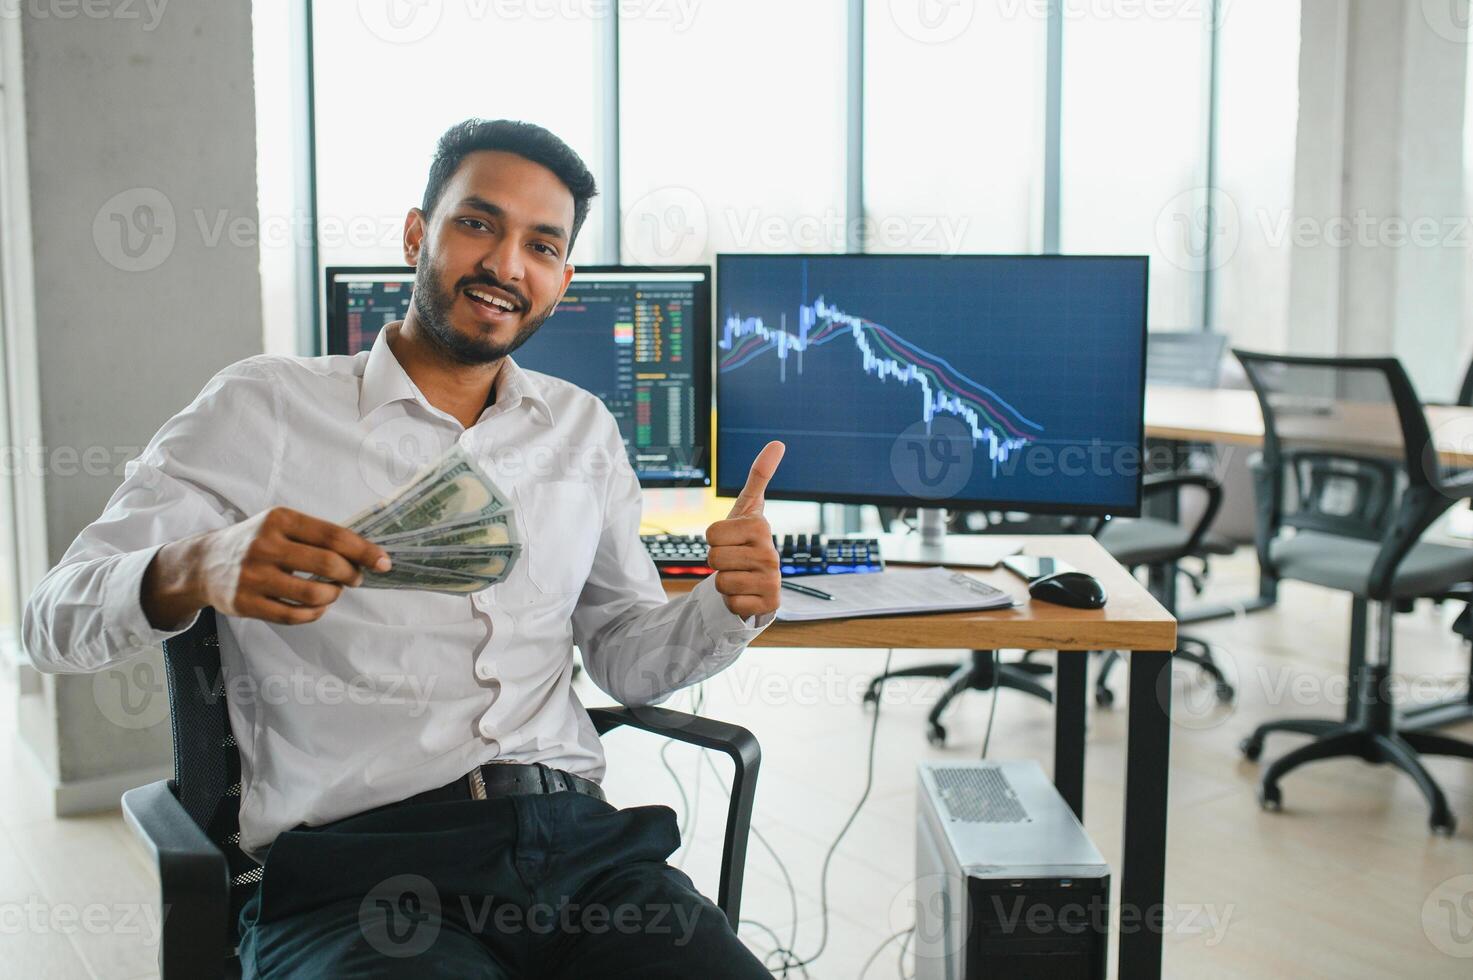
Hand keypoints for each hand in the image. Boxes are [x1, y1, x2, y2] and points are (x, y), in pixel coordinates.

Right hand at [143, 507, 390, 628]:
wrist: (204, 563)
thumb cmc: (255, 542)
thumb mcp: (280, 525)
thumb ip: (317, 536)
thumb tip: (365, 554)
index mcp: (280, 520)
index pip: (333, 535)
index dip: (365, 551)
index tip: (384, 563)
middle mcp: (265, 545)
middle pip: (327, 564)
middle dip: (351, 574)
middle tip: (355, 578)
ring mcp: (254, 576)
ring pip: (313, 593)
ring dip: (333, 595)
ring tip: (333, 591)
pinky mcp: (246, 603)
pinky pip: (294, 615)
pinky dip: (315, 612)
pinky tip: (317, 606)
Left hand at [705, 441, 784, 619]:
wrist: (758, 579)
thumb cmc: (746, 541)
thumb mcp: (748, 508)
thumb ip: (759, 475)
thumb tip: (777, 443)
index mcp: (761, 527)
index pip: (711, 534)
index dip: (714, 539)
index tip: (730, 540)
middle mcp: (771, 554)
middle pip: (713, 558)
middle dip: (717, 562)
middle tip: (733, 560)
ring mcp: (772, 580)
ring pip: (720, 582)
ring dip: (724, 582)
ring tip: (740, 576)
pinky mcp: (769, 605)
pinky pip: (731, 602)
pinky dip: (733, 601)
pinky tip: (746, 594)